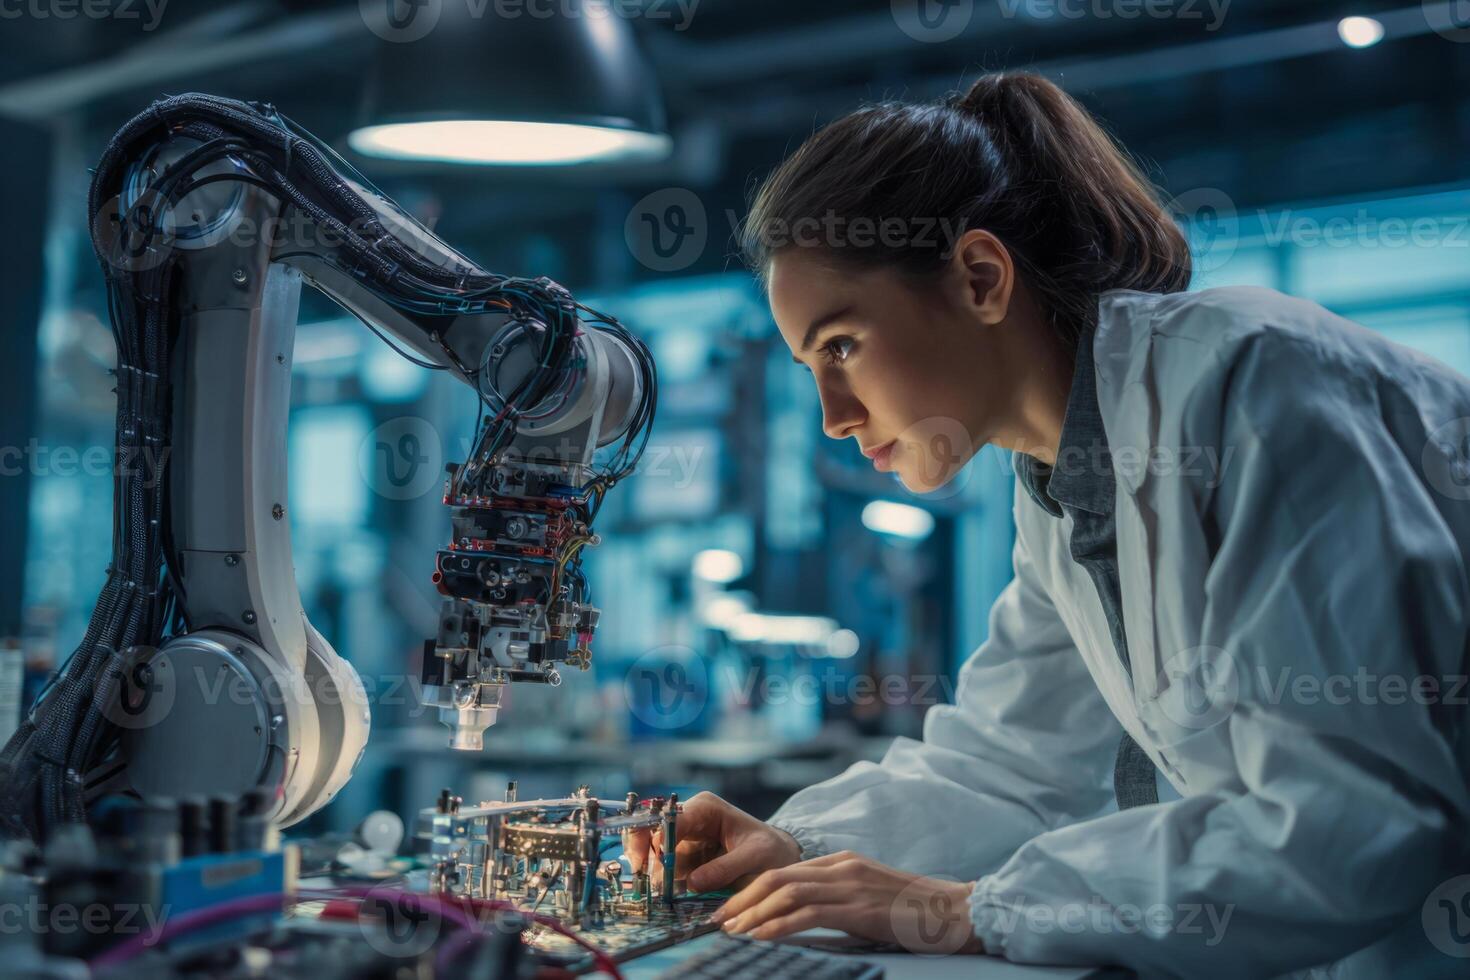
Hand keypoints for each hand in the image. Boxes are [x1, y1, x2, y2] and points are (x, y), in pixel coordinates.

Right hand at [626, 792, 801, 892]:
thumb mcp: (756, 858)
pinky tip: (664, 893)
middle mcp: (689, 818)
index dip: (658, 840)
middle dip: (644, 854)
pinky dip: (659, 879)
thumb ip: (726, 868)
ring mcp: (683, 838)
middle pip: (651, 829)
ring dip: (652, 872)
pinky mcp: (682, 856)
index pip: (671, 819)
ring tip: (660, 893)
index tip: (654, 867)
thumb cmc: (770, 851)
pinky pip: (661, 866)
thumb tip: (692, 883)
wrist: (777, 859)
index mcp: (706, 808)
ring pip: (652, 851)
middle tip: (644, 880)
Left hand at [711, 851, 984, 954]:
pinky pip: (809, 913)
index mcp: (841, 862)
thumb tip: (798, 920)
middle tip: (718, 920)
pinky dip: (779, 924)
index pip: (783, 870)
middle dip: (742, 899)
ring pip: (786, 892)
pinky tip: (762, 936)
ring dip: (753, 913)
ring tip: (732, 930)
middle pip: (776, 876)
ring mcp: (850, 884)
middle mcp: (841, 867)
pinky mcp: (859, 907)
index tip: (729, 910)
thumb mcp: (867, 898)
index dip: (750, 890)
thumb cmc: (914, 912)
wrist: (955, 912)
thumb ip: (836, 901)